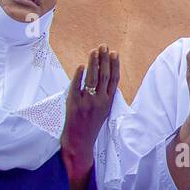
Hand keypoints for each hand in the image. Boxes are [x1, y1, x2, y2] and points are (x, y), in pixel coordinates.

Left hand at [62, 45, 119, 178]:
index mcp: (108, 102)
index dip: (114, 65)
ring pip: (92, 78)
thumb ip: (104, 96)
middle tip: (103, 46)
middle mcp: (100, 101)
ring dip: (93, 63)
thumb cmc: (90, 127)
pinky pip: (77, 86)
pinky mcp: (74, 104)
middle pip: (104, 76)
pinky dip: (79, 75)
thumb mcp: (103, 111)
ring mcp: (87, 102)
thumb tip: (103, 77)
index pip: (113, 80)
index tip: (114, 53)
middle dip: (104, 59)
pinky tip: (81, 65)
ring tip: (94, 51)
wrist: (79, 143)